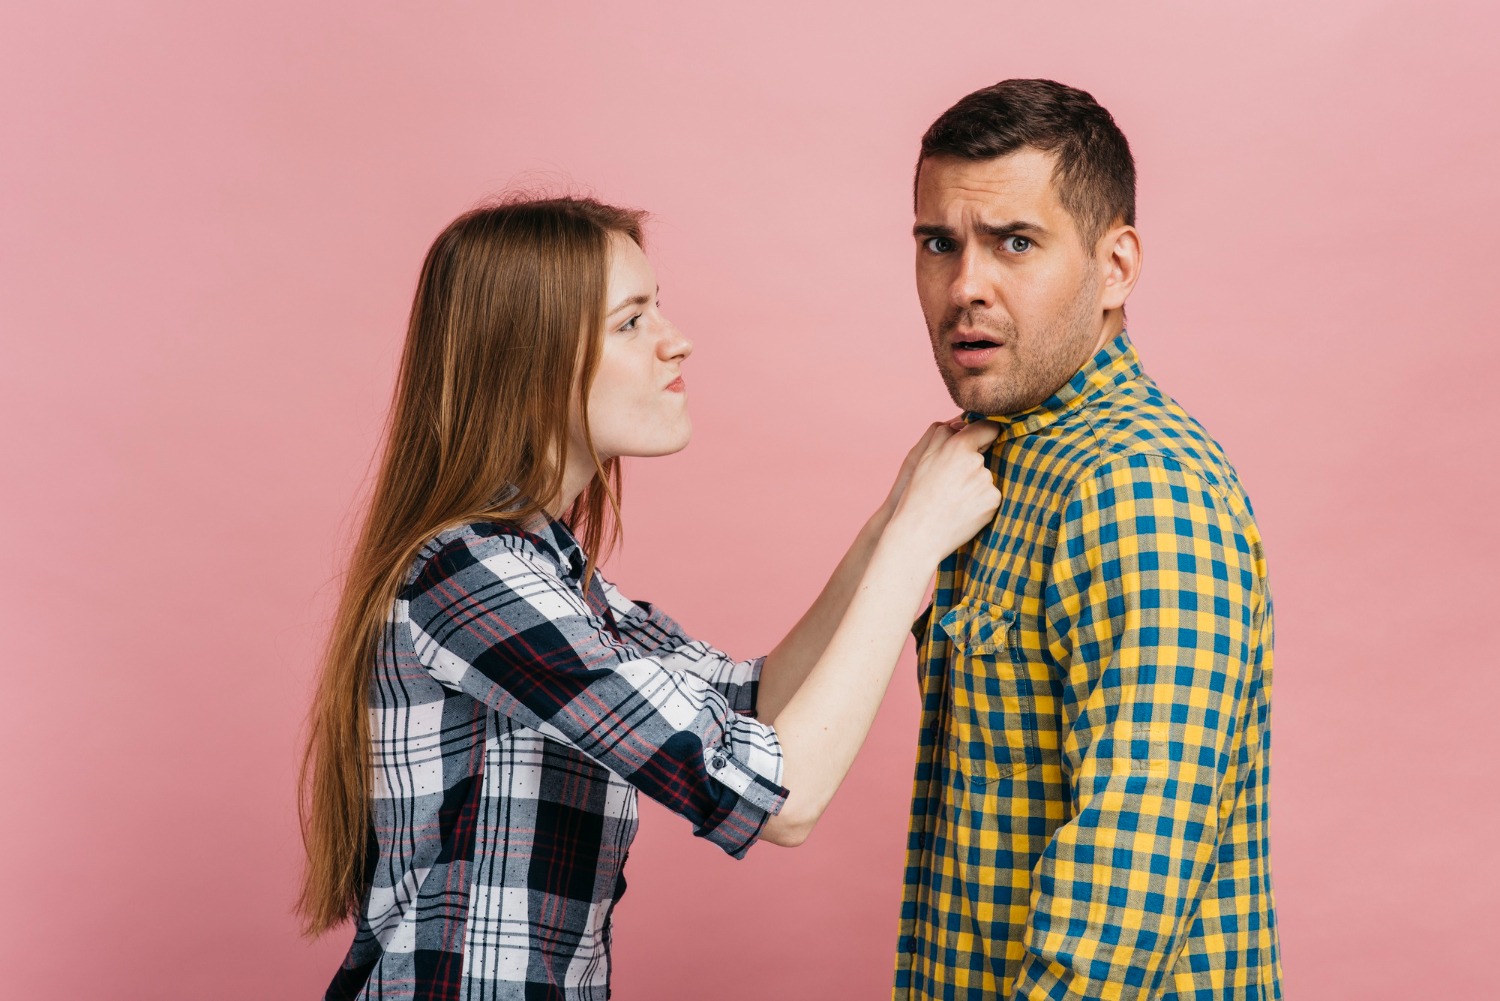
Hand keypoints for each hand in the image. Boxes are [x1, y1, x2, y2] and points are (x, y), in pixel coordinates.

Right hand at [887, 419, 1001, 561]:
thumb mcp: (923, 457)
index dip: (983, 434)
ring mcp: (987, 483)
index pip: (988, 427)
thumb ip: (943, 433)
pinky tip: (963, 510)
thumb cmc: (917, 495)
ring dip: (975, 485)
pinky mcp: (993, 502)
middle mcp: (977, 463)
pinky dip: (980, 501)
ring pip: (986, 477)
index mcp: (959, 447)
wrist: (919, 534)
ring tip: (954, 499)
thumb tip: (962, 423)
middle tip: (951, 482)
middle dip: (973, 464)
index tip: (980, 441)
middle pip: (984, 456)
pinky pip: (991, 496)